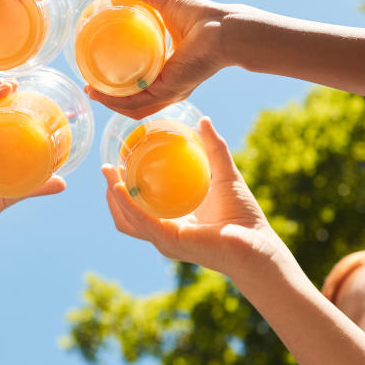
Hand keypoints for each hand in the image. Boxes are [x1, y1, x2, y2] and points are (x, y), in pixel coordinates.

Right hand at [87, 0, 227, 118]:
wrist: (223, 28)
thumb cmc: (202, 16)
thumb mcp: (164, 1)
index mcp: (167, 70)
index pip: (139, 84)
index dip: (117, 82)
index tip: (96, 73)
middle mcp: (167, 86)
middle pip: (133, 101)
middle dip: (109, 98)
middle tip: (89, 86)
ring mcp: (168, 91)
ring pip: (133, 108)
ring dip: (109, 103)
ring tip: (91, 91)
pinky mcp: (168, 91)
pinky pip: (138, 103)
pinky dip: (117, 101)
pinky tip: (101, 92)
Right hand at [103, 117, 286, 279]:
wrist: (258, 244)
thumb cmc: (244, 217)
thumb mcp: (225, 175)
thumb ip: (215, 149)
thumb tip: (204, 121)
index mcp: (172, 221)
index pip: (138, 208)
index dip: (123, 188)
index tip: (116, 163)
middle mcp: (163, 234)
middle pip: (125, 216)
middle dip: (111, 193)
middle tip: (106, 167)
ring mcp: (165, 240)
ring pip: (127, 220)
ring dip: (114, 196)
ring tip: (108, 172)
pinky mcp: (170, 241)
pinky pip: (142, 221)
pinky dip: (127, 204)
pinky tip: (118, 187)